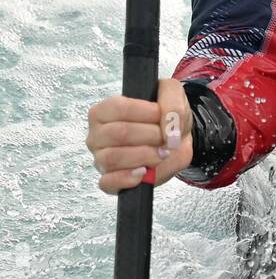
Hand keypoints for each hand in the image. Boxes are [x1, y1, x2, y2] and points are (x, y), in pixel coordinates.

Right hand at [86, 79, 194, 193]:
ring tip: (161, 153)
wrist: (174, 140)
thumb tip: (169, 132)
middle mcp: (98, 134)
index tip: (162, 117)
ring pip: (113, 158)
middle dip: (151, 136)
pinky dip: (128, 179)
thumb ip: (173, 104)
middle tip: (166, 138)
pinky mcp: (108, 180)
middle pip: (119, 134)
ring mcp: (100, 159)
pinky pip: (109, 183)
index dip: (147, 113)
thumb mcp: (174, 95)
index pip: (119, 108)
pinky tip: (145, 171)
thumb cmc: (164, 116)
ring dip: (145, 156)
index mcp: (105, 110)